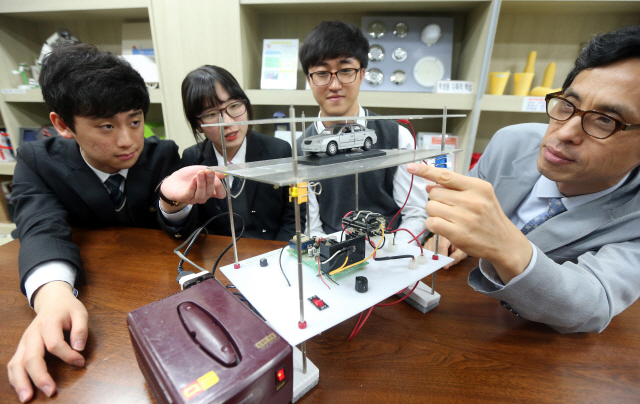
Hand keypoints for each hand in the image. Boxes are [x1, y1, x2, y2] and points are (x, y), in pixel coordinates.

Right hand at [7, 281, 87, 402]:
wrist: (52, 301)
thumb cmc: (67, 309)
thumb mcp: (80, 313)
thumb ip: (81, 329)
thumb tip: (79, 348)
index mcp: (48, 323)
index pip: (54, 344)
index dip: (67, 356)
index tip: (81, 362)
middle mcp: (32, 334)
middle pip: (31, 357)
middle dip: (40, 376)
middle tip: (51, 392)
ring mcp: (24, 341)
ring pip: (17, 363)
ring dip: (21, 382)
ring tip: (27, 398)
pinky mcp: (21, 348)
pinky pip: (13, 364)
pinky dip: (15, 378)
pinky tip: (21, 390)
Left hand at [161, 166, 226, 211]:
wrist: (172, 180)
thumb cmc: (188, 176)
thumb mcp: (202, 170)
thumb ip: (213, 172)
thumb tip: (224, 173)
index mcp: (210, 191)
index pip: (220, 194)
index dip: (220, 187)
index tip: (218, 176)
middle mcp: (203, 196)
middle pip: (211, 192)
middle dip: (211, 181)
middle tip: (209, 171)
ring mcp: (194, 198)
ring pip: (201, 194)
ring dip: (202, 183)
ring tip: (200, 173)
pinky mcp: (184, 198)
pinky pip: (190, 193)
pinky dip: (193, 186)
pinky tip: (194, 179)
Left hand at [408, 163, 531, 282]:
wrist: (504, 242)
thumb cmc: (488, 217)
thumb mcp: (481, 195)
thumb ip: (456, 188)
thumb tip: (429, 185)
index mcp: (478, 187)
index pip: (446, 175)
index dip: (426, 170)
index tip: (411, 166)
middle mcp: (471, 200)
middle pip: (434, 192)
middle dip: (436, 199)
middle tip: (449, 208)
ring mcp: (464, 217)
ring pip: (430, 207)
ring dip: (434, 212)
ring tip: (448, 218)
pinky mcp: (457, 234)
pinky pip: (431, 223)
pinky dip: (432, 224)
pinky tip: (444, 226)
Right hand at [425, 235, 467, 268]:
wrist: (458, 240)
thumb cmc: (460, 246)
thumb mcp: (461, 252)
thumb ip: (456, 257)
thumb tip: (448, 264)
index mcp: (447, 235)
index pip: (442, 246)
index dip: (443, 256)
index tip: (445, 266)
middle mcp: (438, 235)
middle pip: (434, 247)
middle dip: (437, 258)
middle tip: (441, 265)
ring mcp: (432, 238)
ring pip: (429, 248)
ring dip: (433, 257)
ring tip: (439, 262)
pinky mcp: (429, 241)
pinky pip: (426, 249)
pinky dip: (429, 255)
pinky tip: (434, 259)